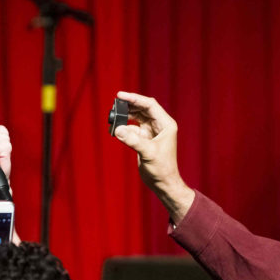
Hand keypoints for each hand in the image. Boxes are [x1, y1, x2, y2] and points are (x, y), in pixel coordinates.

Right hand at [112, 91, 194, 223]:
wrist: (163, 183)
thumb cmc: (162, 169)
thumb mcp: (148, 153)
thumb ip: (133, 140)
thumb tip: (118, 129)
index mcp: (166, 124)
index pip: (150, 105)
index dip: (135, 99)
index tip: (120, 95)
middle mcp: (159, 126)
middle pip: (142, 109)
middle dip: (129, 106)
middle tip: (114, 103)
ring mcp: (151, 132)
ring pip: (137, 118)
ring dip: (125, 116)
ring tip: (113, 115)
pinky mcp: (144, 140)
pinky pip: (132, 129)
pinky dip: (124, 128)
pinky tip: (116, 129)